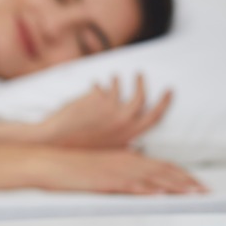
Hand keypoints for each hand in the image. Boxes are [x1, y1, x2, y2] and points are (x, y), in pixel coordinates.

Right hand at [33, 149, 207, 194]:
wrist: (51, 161)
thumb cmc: (75, 166)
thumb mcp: (103, 164)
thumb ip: (121, 169)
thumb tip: (136, 179)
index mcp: (128, 156)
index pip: (162, 164)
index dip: (182, 173)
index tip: (198, 183)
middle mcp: (127, 160)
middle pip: (164, 170)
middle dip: (187, 181)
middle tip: (205, 191)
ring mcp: (118, 170)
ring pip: (154, 178)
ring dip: (175, 186)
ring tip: (194, 194)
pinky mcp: (107, 181)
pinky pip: (132, 186)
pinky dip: (148, 191)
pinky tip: (161, 196)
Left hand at [41, 74, 171, 148]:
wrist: (56, 143)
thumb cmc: (82, 150)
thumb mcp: (110, 152)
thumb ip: (125, 144)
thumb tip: (139, 146)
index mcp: (130, 134)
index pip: (155, 116)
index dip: (165, 102)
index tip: (169, 90)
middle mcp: (123, 119)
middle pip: (140, 96)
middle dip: (141, 82)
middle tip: (139, 74)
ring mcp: (110, 107)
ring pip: (118, 86)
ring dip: (117, 80)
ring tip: (115, 77)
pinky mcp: (96, 97)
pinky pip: (99, 86)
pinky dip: (97, 85)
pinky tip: (94, 85)